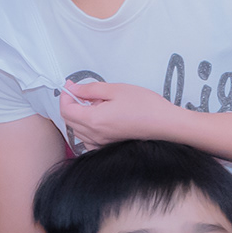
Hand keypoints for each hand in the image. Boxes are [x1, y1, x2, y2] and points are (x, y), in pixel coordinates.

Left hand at [54, 76, 185, 149]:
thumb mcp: (115, 90)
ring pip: (78, 130)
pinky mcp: (109, 146)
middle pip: (70, 120)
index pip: (66, 110)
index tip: (71, 86)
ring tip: (98, 104)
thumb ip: (90, 89)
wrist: (166, 124)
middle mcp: (94, 135)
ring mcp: (101, 143)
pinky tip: (101, 119)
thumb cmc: (144, 105)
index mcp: (93, 120)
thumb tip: (73, 90)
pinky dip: (88, 128)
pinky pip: (89, 139)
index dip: (65, 96)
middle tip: (86, 92)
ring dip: (81, 115)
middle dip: (73, 104)